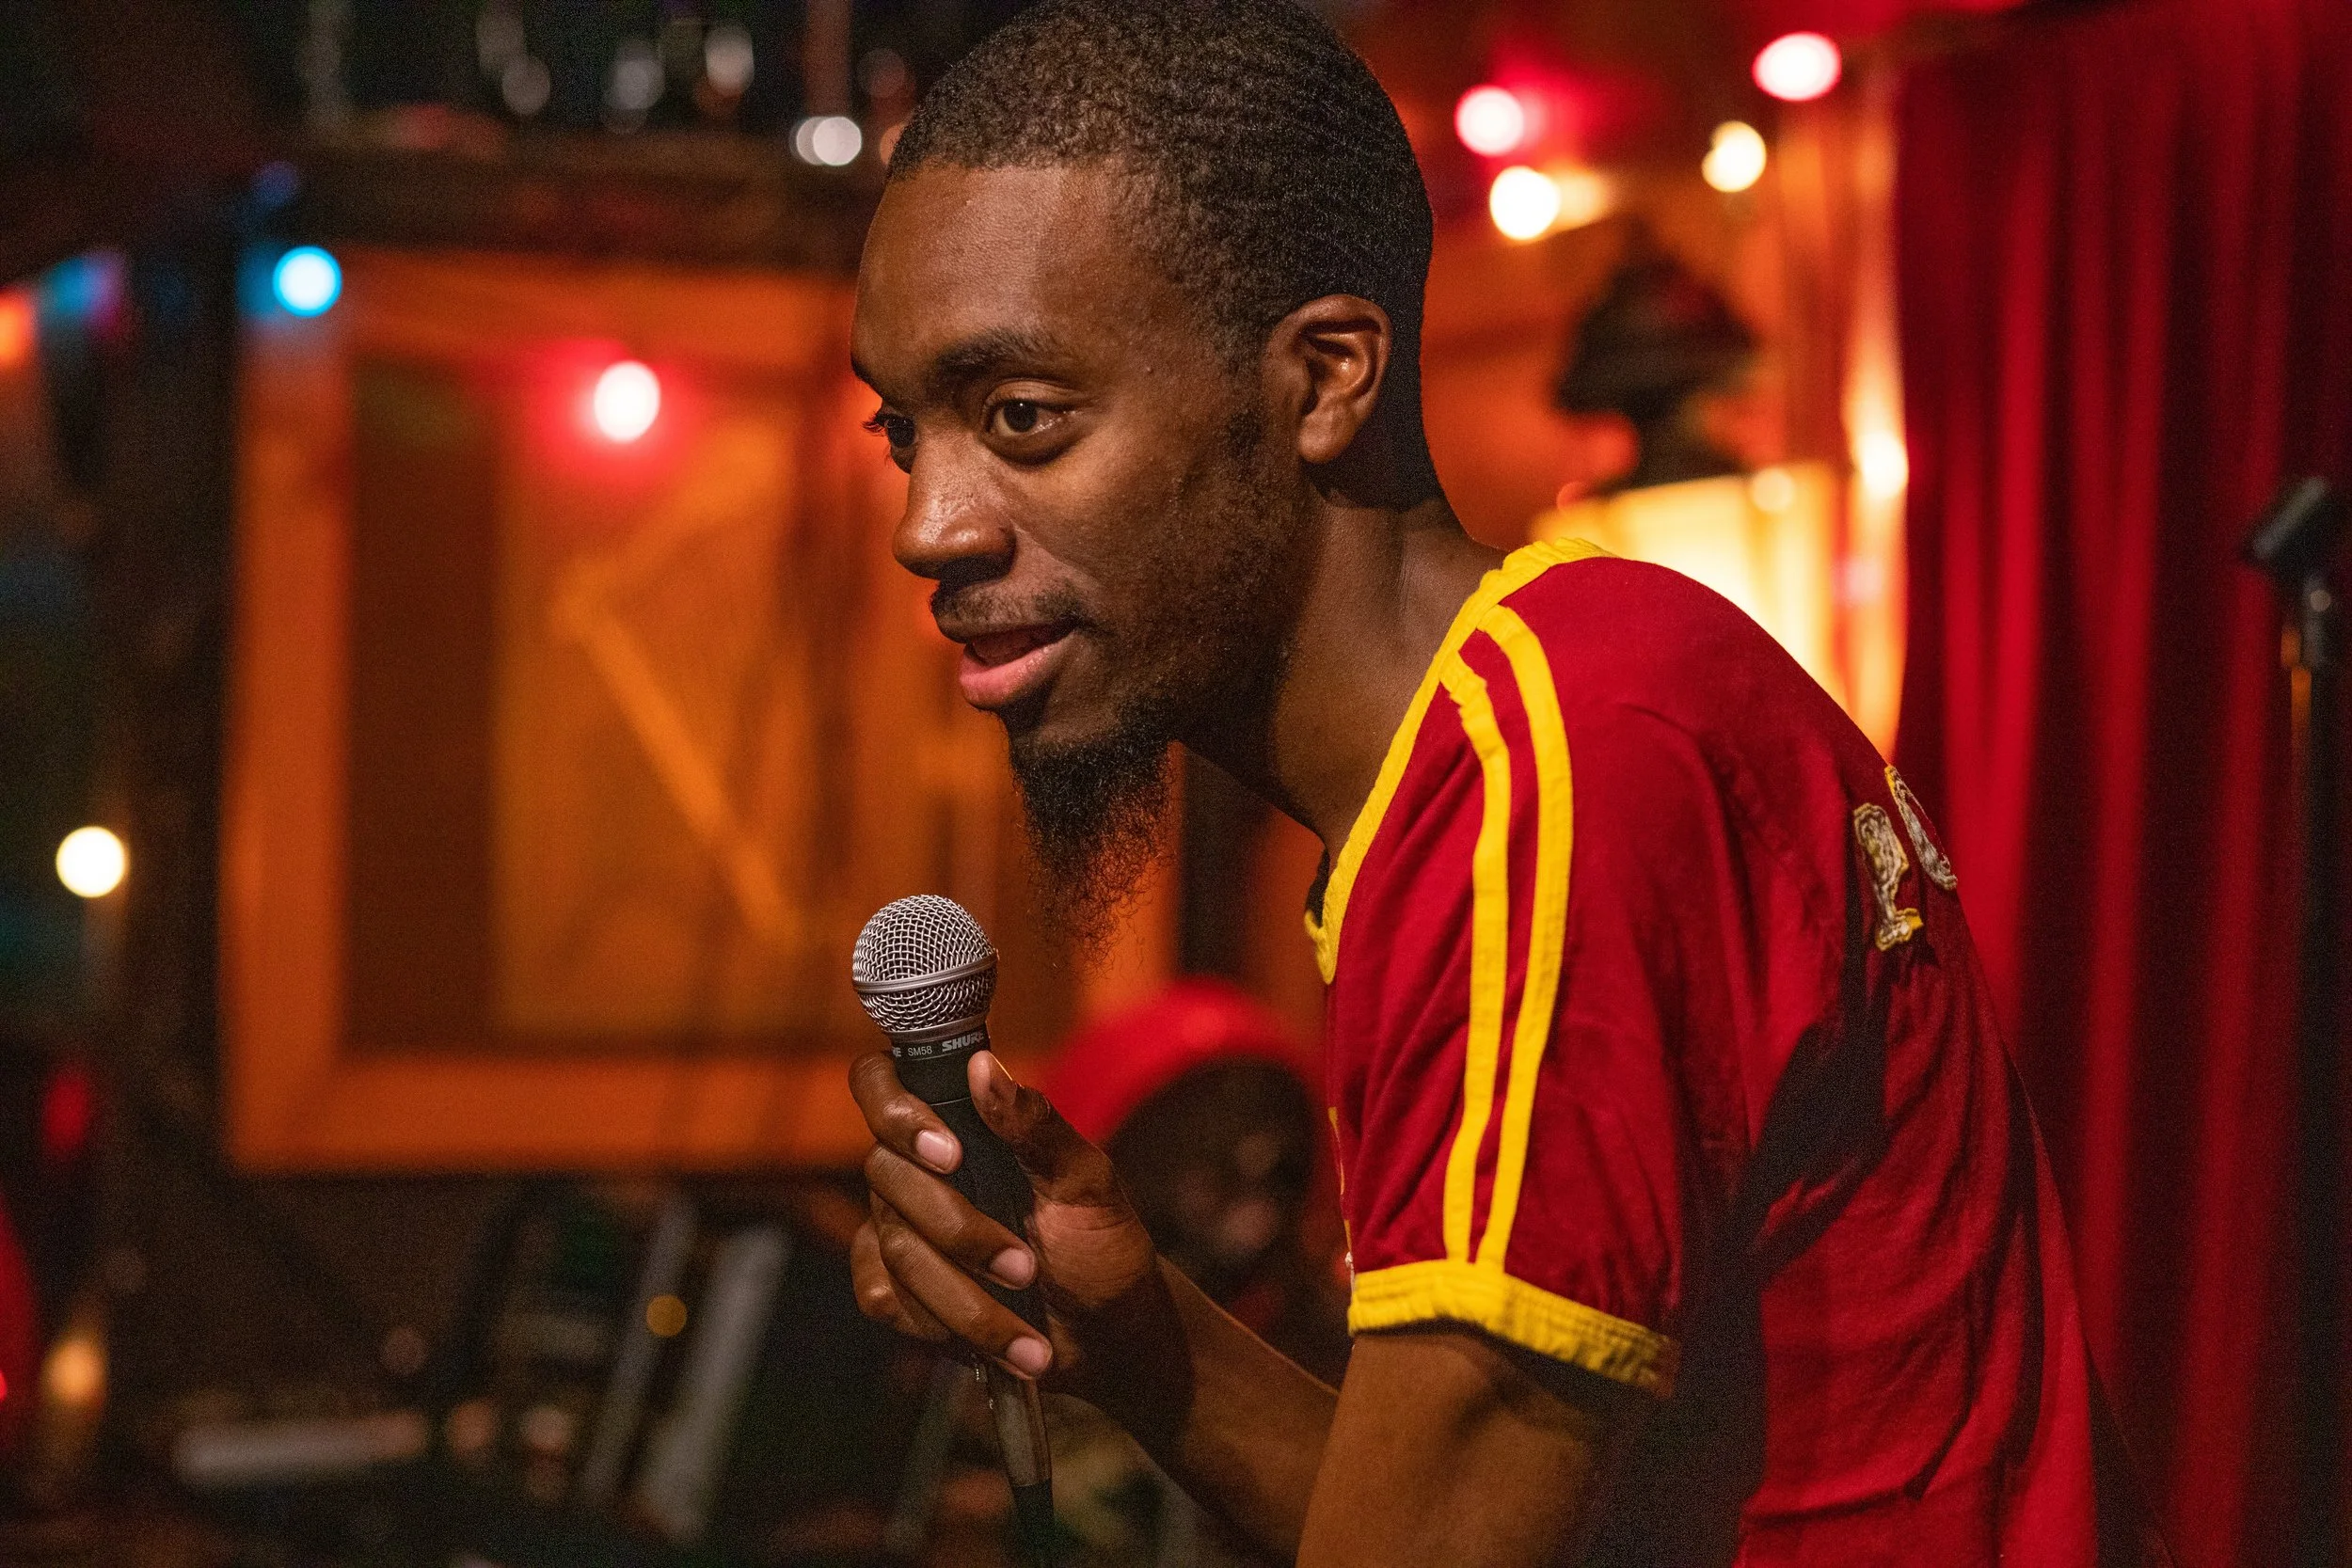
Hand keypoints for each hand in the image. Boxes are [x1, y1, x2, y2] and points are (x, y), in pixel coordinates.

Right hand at [850, 1048, 1159, 1384]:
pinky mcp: (895, 1286)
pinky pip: (883, 1297)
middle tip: (1027, 1269)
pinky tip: (991, 1342)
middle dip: (961, 1233)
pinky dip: (940, 1323)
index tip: (950, 1153)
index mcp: (960, 1122)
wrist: (1107, 1331)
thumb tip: (982, 1066)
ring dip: (968, 1299)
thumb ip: (1035, 1124)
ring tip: (1030, 1337)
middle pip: (886, 1175)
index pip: (880, 1082)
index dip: (894, 1110)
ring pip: (896, 1248)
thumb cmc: (1100, 1242)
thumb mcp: (1086, 1181)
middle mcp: (917, 1166)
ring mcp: (899, 1226)